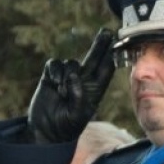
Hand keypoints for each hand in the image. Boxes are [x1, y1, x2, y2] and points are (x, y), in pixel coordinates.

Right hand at [27, 28, 115, 144]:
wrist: (45, 132)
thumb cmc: (66, 127)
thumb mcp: (78, 115)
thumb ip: (79, 96)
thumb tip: (74, 75)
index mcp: (95, 90)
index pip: (106, 69)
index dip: (111, 56)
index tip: (118, 44)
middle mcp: (82, 81)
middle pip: (94, 57)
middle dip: (100, 45)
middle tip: (106, 32)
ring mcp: (66, 77)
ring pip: (71, 63)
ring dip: (67, 75)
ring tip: (62, 93)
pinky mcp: (50, 77)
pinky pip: (55, 64)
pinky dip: (55, 72)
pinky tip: (54, 84)